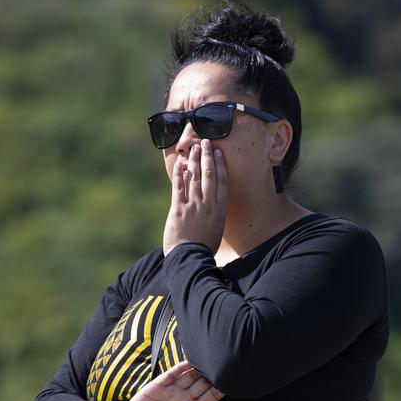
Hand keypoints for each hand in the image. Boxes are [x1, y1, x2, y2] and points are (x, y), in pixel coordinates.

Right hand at [100, 361, 223, 400]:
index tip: (231, 383)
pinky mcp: (159, 385)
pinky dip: (181, 366)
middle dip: (212, 376)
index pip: (210, 398)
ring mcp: (172, 390)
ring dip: (199, 368)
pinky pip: (173, 373)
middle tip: (223, 366)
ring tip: (209, 359)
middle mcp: (184, 398)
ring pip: (190, 376)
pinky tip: (190, 360)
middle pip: (203, 384)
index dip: (219, 391)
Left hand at [163, 139, 227, 256]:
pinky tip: (180, 164)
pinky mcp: (179, 209)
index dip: (220, 165)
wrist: (191, 258)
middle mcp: (208, 204)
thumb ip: (214, 215)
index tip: (219, 153)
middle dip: (208, 157)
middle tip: (206, 142)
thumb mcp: (216, 229)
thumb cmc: (204, 247)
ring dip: (194, 161)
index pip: (222, 181)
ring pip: (195, 178)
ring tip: (194, 148)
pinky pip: (179, 187)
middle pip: (209, 175)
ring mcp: (193, 206)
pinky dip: (179, 174)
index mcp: (219, 209)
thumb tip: (213, 206)